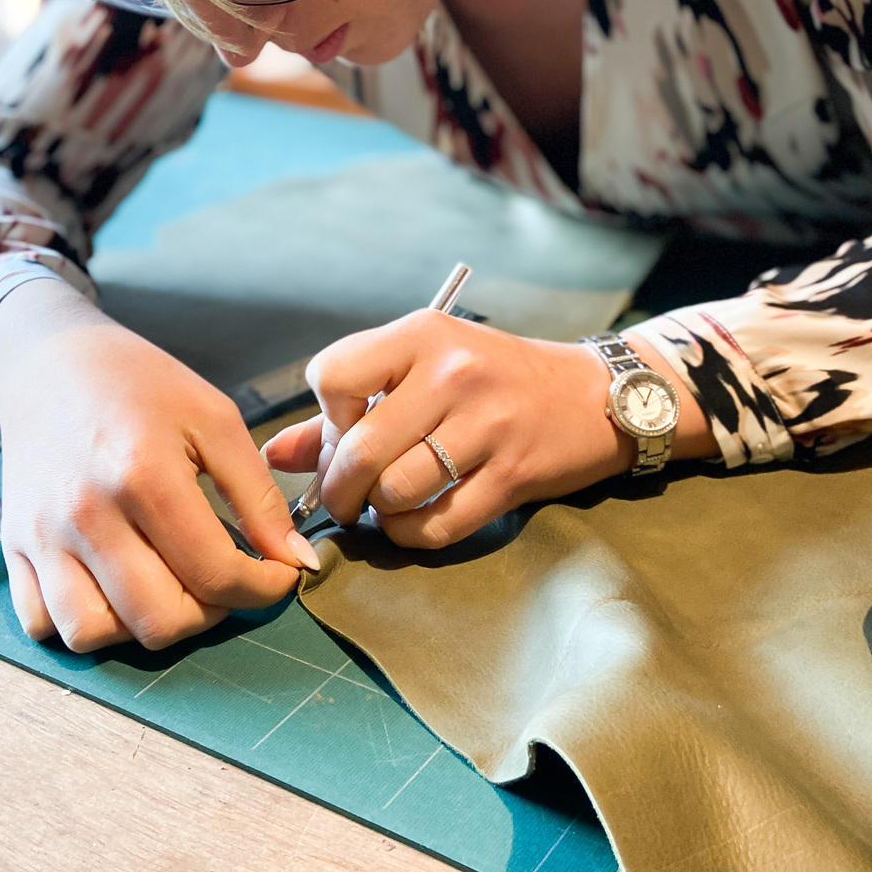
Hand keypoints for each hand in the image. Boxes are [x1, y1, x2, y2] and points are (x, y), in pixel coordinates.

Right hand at [0, 281, 318, 652]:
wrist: (51, 363)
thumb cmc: (140, 385)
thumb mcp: (215, 420)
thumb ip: (259, 496)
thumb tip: (295, 562)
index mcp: (143, 476)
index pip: (214, 573)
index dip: (264, 588)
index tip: (278, 575)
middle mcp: (86, 515)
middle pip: (159, 620)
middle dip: (210, 614)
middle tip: (223, 580)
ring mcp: (41, 537)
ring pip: (95, 635)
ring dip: (143, 626)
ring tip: (169, 587)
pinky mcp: (13, 548)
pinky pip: (44, 624)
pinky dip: (84, 623)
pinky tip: (115, 590)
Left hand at [262, 313, 712, 549]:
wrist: (595, 396)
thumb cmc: (497, 380)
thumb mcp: (425, 370)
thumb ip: (348, 408)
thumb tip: (275, 454)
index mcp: (424, 335)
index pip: (333, 376)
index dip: (326, 420)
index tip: (345, 436)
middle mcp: (454, 373)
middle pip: (360, 450)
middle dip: (340, 489)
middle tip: (347, 498)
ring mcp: (487, 425)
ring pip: (395, 492)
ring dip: (379, 513)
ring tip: (388, 504)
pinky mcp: (513, 475)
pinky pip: (436, 526)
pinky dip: (412, 536)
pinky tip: (417, 522)